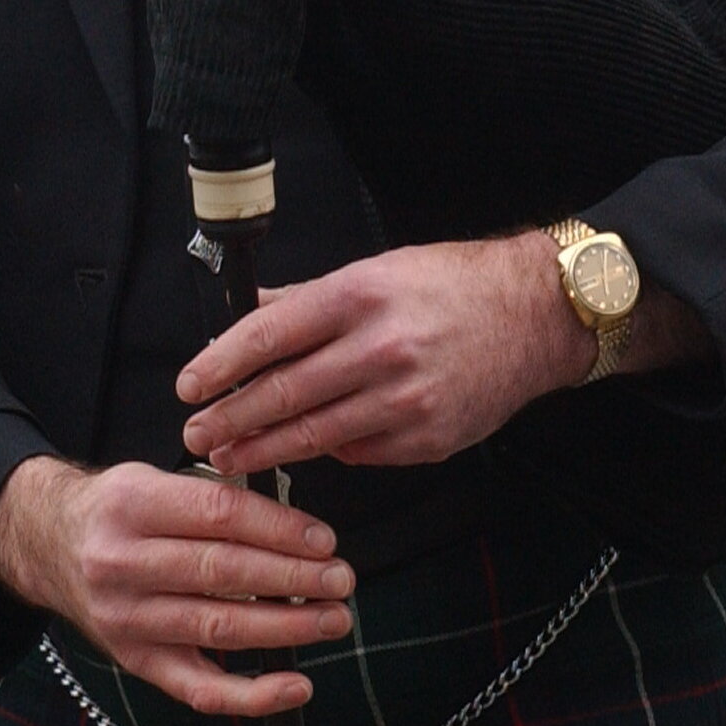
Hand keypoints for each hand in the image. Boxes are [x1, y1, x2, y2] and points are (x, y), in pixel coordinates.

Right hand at [0, 457, 352, 718]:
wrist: (47, 544)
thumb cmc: (116, 511)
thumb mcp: (151, 478)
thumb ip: (212, 496)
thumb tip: (296, 528)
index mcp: (132, 505)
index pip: (218, 515)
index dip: (279, 528)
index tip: (324, 540)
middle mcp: (123, 563)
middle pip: (222, 573)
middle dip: (293, 579)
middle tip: (340, 580)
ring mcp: (128, 619)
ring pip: (217, 629)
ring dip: (285, 628)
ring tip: (332, 619)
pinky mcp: (136, 660)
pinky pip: (198, 689)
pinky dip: (251, 694)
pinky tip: (294, 684)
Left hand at [179, 234, 587, 477]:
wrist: (535, 316)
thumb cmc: (455, 285)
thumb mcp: (378, 269)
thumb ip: (310, 299)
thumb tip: (248, 314)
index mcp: (361, 295)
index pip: (270, 334)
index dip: (220, 364)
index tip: (190, 385)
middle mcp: (381, 348)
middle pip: (284, 394)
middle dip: (230, 419)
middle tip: (196, 433)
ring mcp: (406, 399)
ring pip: (315, 434)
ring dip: (263, 449)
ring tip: (229, 455)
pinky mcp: (427, 438)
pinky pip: (360, 451)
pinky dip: (329, 449)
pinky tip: (305, 449)